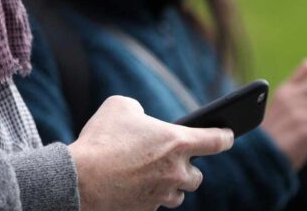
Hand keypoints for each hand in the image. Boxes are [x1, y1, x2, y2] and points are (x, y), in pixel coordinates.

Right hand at [68, 96, 233, 210]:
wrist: (78, 180)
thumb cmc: (101, 139)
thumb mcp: (119, 106)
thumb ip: (138, 110)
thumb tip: (140, 118)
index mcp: (177, 142)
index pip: (217, 141)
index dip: (226, 136)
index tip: (229, 135)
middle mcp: (176, 171)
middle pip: (197, 176)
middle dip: (188, 168)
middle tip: (174, 160)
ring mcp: (162, 195)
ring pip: (177, 194)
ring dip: (170, 186)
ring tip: (153, 176)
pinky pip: (154, 205)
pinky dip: (147, 197)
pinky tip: (132, 188)